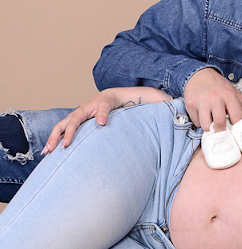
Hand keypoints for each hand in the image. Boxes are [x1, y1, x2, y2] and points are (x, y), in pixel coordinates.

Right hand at [42, 86, 170, 152]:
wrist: (135, 95)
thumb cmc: (147, 101)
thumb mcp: (159, 101)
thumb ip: (168, 105)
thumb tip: (185, 111)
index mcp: (113, 96)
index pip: (105, 104)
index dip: (103, 113)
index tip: (104, 124)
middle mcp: (97, 103)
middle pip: (80, 113)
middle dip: (73, 129)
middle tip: (69, 144)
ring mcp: (88, 112)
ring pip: (69, 121)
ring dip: (59, 136)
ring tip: (51, 151)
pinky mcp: (85, 121)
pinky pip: (68, 129)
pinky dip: (58, 139)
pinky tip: (50, 154)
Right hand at [43, 89, 120, 152]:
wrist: (104, 99)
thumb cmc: (104, 103)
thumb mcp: (106, 106)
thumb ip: (103, 114)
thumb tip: (101, 122)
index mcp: (80, 112)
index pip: (72, 124)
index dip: (68, 135)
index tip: (65, 145)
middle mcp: (72, 117)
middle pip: (59, 127)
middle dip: (52, 139)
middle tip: (48, 151)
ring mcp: (71, 121)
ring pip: (58, 131)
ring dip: (51, 141)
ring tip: (46, 153)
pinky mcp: (73, 125)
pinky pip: (62, 133)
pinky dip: (57, 140)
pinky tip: (53, 150)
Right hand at [183, 68, 241, 131]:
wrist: (198, 74)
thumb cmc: (217, 85)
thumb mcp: (233, 90)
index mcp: (229, 95)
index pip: (236, 117)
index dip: (237, 127)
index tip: (235, 129)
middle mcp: (215, 98)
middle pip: (220, 123)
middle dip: (222, 130)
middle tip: (222, 129)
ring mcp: (202, 102)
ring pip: (206, 126)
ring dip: (210, 127)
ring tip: (211, 122)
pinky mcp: (190, 105)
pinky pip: (196, 122)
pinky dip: (200, 122)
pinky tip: (203, 115)